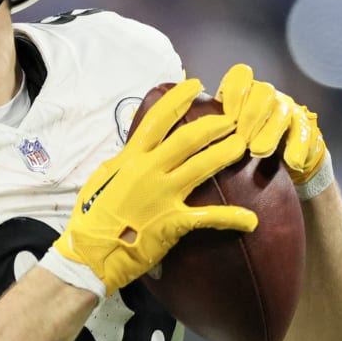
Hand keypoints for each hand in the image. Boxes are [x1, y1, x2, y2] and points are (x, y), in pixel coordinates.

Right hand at [47, 79, 256, 294]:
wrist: (91, 254)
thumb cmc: (91, 219)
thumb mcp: (102, 180)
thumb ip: (123, 163)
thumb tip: (136, 150)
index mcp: (130, 159)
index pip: (157, 120)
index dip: (178, 99)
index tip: (195, 85)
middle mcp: (148, 171)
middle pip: (188, 139)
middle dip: (214, 125)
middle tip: (232, 119)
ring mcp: (162, 196)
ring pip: (202, 167)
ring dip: (226, 153)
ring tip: (243, 145)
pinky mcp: (172, 222)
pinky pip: (208, 217)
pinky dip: (231, 218)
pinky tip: (250, 220)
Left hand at [214, 63, 327, 189]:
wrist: (280, 160)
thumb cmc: (241, 145)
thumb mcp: (223, 133)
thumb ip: (210, 128)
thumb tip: (182, 134)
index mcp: (244, 92)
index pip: (240, 75)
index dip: (233, 91)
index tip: (226, 116)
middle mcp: (267, 97)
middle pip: (263, 91)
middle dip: (250, 115)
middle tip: (240, 138)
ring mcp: (288, 111)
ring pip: (282, 112)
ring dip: (269, 131)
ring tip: (258, 151)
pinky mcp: (306, 130)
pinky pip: (304, 134)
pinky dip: (297, 148)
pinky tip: (291, 162)